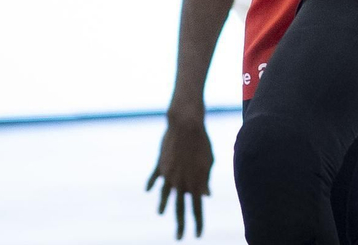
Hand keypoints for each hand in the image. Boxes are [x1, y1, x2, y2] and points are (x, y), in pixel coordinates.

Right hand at [146, 113, 212, 238]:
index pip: (197, 208)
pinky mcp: (160, 164)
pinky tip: (148, 190)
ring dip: (163, 205)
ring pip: (165, 195)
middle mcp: (180, 181)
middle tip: (180, 237)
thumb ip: (205, 180)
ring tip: (161, 213)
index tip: (198, 235)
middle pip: (180, 208)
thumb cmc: (202, 142)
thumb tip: (206, 196)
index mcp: (195, 182)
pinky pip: (155, 177)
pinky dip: (152, 183)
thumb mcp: (209, 162)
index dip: (198, 223)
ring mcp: (168, 174)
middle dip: (181, 224)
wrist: (186, 125)